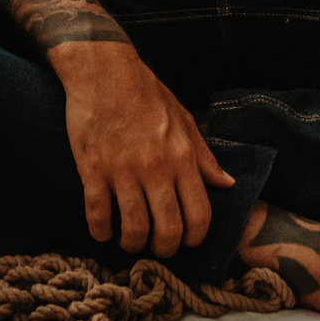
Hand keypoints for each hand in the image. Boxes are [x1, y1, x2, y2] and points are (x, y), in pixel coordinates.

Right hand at [51, 43, 233, 258]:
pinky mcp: (93, 170)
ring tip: (129, 239)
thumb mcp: (183, 119)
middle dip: (163, 249)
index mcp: (182, 156)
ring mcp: (122, 171)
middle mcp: (156, 167)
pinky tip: (103, 230)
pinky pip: (97, 216)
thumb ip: (204, 157)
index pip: (199, 215)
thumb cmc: (147, 94)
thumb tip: (227, 184)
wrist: (104, 71)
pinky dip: (100, 232)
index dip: (194, 239)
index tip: (185, 241)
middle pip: (167, 231)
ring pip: (132, 230)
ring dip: (131, 244)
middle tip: (156, 247)